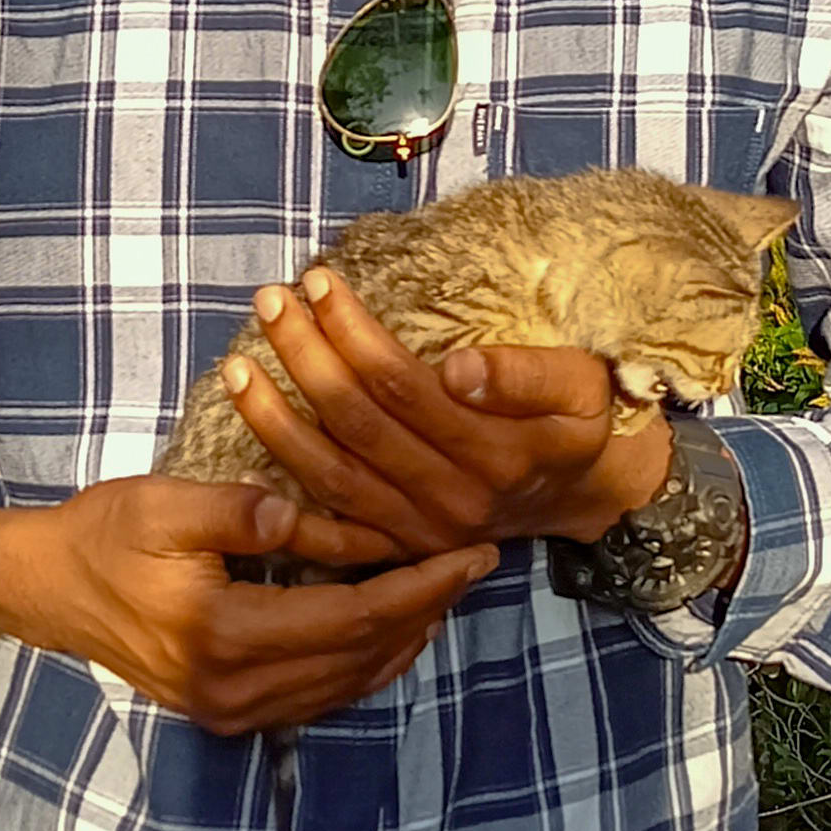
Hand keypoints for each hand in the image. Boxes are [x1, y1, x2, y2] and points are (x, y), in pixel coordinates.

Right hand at [0, 470, 496, 735]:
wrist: (46, 589)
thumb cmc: (104, 534)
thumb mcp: (161, 504)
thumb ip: (235, 513)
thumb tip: (300, 515)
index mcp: (225, 636)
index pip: (352, 617)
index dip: (420, 587)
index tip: (472, 551)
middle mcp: (235, 689)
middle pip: (362, 657)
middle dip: (428, 611)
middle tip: (479, 564)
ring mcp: (232, 710)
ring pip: (347, 684)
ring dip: (405, 640)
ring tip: (448, 591)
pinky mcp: (227, 711)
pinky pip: (320, 694)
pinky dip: (366, 662)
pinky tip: (394, 628)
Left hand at [214, 265, 674, 567]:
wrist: (594, 494)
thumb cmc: (583, 421)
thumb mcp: (581, 385)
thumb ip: (524, 376)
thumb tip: (456, 368)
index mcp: (492, 455)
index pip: (402, 386)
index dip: (355, 333)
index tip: (320, 281)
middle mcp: (449, 502)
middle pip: (358, 424)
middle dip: (306, 357)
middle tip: (271, 301)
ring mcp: (419, 533)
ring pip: (332, 476)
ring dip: (276, 420)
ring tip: (236, 365)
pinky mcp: (402, 550)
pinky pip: (332, 536)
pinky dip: (286, 506)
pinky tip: (242, 465)